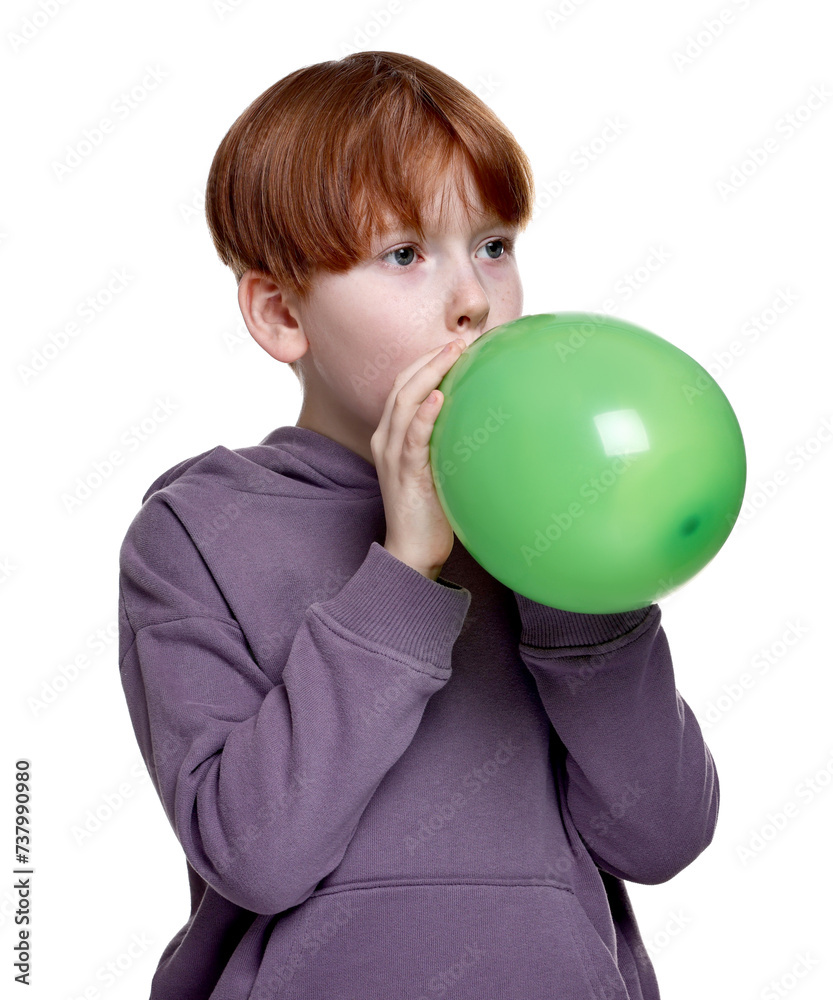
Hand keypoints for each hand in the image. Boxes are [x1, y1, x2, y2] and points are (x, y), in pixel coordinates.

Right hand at [371, 337, 466, 579]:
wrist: (412, 550)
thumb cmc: (429, 509)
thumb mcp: (438, 466)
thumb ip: (447, 440)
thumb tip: (479, 420)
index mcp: (392, 435)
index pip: (405, 387)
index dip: (426, 362)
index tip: (455, 344)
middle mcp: (387, 439)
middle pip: (403, 386)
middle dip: (429, 359)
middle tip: (459, 341)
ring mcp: (392, 455)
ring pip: (403, 403)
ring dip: (429, 374)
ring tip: (451, 354)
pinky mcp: (404, 474)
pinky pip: (412, 438)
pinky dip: (424, 415)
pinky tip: (440, 397)